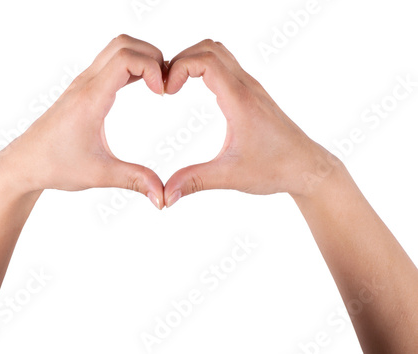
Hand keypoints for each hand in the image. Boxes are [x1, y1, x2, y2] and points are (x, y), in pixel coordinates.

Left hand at [0, 34, 165, 208]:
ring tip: (157, 84)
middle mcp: (85, 84)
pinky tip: (142, 86)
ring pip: (116, 48)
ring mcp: (83, 83)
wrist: (24, 163)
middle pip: (124, 43)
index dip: (153, 68)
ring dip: (141, 58)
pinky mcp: (83, 89)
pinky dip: (131, 66)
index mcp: (90, 99)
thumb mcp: (99, 174)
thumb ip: (134, 180)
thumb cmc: (55, 165)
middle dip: (152, 56)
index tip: (162, 93)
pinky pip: (110, 62)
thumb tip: (162, 196)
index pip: (126, 58)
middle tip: (165, 84)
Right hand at [162, 39, 338, 206]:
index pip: (205, 61)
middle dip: (181, 60)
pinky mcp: (252, 93)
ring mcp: (251, 87)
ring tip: (177, 85)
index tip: (167, 92)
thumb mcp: (230, 176)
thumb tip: (166, 195)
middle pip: (209, 48)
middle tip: (167, 86)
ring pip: (219, 52)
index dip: (179, 68)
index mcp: (240, 101)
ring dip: (194, 60)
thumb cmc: (276, 168)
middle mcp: (246, 87)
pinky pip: (226, 65)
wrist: (307, 167)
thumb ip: (195, 181)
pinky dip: (205, 67)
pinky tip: (195, 90)